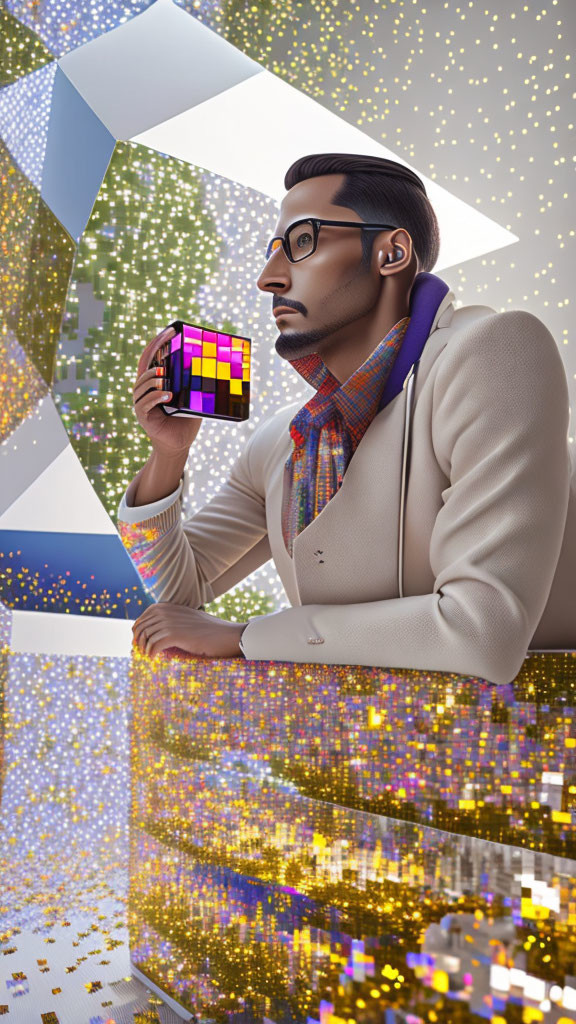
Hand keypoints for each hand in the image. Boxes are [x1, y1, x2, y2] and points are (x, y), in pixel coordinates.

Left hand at [132, 603, 247, 658]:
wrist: (226, 635)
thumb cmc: (209, 630)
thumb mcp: (188, 618)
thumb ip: (173, 619)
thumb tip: (158, 631)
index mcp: (168, 606)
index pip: (143, 617)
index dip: (138, 631)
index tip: (140, 642)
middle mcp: (166, 612)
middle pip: (141, 628)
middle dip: (138, 641)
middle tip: (141, 652)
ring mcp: (169, 622)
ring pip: (145, 637)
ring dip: (144, 649)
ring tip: (148, 656)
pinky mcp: (174, 635)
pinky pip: (153, 646)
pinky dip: (151, 654)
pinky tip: (154, 659)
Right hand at [133, 325, 202, 455]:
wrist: (179, 443)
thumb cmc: (185, 419)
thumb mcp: (192, 398)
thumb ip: (194, 384)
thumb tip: (212, 366)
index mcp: (154, 382)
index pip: (152, 357)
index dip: (158, 342)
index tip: (170, 329)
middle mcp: (144, 390)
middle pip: (144, 366)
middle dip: (155, 351)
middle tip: (167, 344)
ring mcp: (141, 402)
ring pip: (142, 384)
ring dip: (154, 379)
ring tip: (164, 377)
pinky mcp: (142, 416)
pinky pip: (145, 403)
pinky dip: (155, 397)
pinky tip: (167, 395)